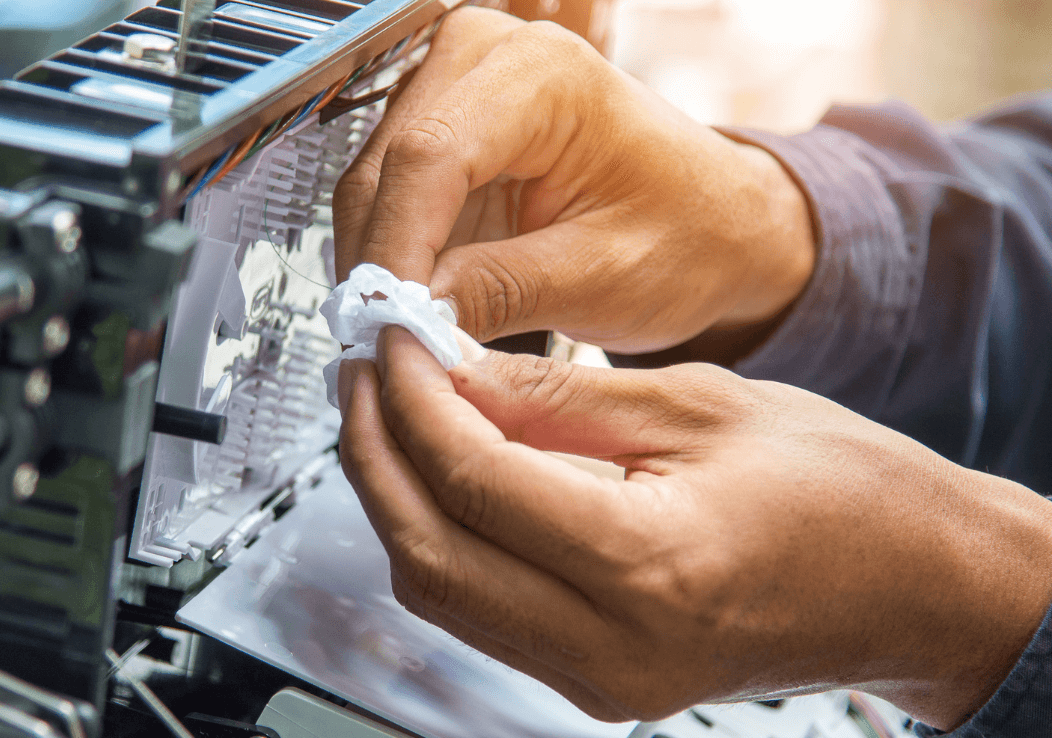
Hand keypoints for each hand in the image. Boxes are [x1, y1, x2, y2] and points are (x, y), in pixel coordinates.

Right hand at [333, 8, 814, 352]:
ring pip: (374, 187)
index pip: (429, 157)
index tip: (385, 327)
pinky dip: (396, 261)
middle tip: (384, 351)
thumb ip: (498, 291)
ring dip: (379, 268)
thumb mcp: (602, 275)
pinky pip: (393, 203)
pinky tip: (410, 312)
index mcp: (542, 75)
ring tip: (398, 342)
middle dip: (378, 267)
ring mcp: (461, 94)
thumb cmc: (690, 234)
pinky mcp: (451, 138)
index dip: (395, 251)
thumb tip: (405, 320)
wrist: (716, 226)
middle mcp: (488, 62)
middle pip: (385, 168)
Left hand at [338, 326, 1051, 728]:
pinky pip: (481, 611)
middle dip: (375, 453)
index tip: (392, 340)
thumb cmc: (844, 489)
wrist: (912, 584)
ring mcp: (600, 680)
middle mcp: (612, 646)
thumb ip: (557, 395)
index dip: (412, 400)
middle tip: (366, 372)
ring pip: (440, 592)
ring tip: (391, 411)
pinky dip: (445, 537)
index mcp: (651, 565)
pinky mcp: (596, 681)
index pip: (472, 479)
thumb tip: (452, 373)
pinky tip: (442, 473)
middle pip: (429, 552)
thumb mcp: (699, 407)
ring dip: (398, 497)